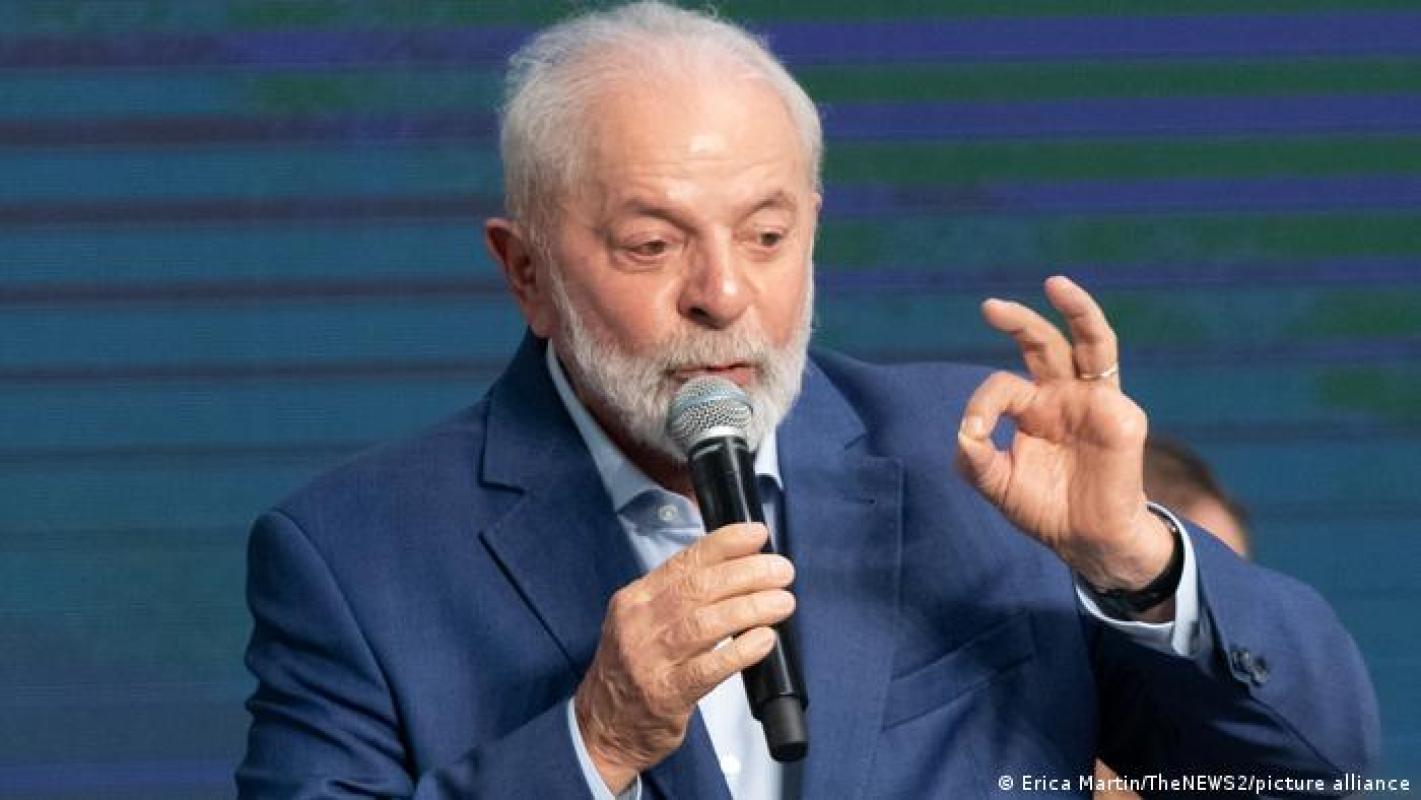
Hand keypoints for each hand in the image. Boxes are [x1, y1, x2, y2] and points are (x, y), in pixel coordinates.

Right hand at [574, 522, 795, 792]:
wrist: (603, 727)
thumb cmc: (633, 670)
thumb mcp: (643, 622)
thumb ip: (681, 597)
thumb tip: (739, 568)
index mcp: (636, 598)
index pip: (685, 560)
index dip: (726, 544)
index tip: (758, 535)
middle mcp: (640, 623)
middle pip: (700, 587)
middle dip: (748, 573)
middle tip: (781, 571)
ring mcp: (650, 659)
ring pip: (706, 622)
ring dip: (752, 607)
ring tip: (783, 602)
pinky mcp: (666, 693)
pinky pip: (710, 667)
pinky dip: (741, 650)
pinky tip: (765, 640)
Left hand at [955, 276, 1174, 618]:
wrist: (1087, 542)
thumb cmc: (1044, 509)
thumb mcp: (997, 483)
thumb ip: (975, 459)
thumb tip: (966, 432)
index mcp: (1036, 408)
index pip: (1004, 387)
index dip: (984, 404)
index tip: (973, 435)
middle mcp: (1066, 396)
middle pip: (1045, 344)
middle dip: (1019, 321)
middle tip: (989, 306)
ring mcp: (1097, 402)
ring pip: (1093, 343)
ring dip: (1078, 309)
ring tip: (1056, 283)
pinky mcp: (1121, 416)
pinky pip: (1102, 386)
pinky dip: (1084, 370)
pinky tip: (1066, 382)